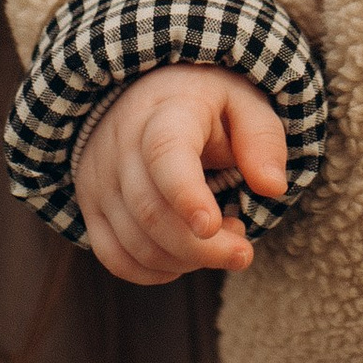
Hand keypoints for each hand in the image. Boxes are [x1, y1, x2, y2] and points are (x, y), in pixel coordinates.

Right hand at [73, 66, 288, 283]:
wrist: (146, 91)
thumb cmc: (206, 103)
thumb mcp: (244, 103)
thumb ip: (262, 140)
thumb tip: (272, 187)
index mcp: (165, 112)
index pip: (164, 154)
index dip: (186, 195)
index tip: (212, 226)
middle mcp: (121, 145)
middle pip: (151, 212)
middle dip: (204, 249)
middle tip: (243, 251)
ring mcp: (100, 177)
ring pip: (135, 242)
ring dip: (186, 259)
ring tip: (220, 239)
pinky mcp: (90, 204)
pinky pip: (113, 256)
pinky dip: (153, 271)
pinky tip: (186, 258)